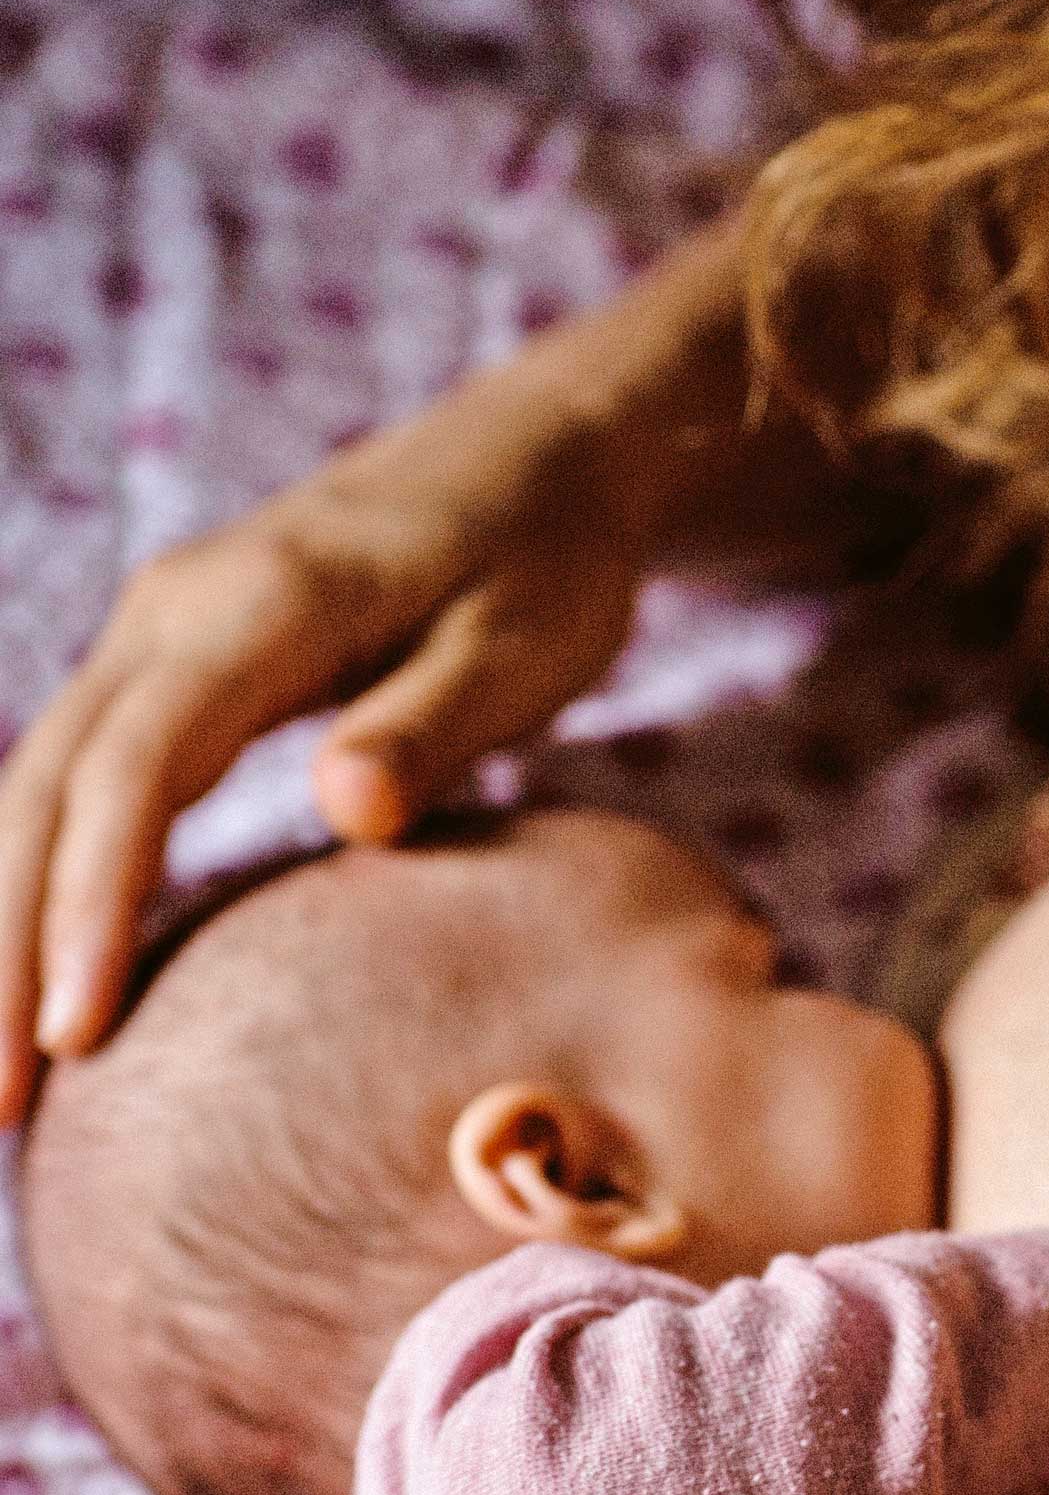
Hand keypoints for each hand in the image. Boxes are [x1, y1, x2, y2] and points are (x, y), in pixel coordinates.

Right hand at [0, 225, 750, 1119]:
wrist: (542, 461)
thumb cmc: (548, 562)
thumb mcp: (526, 643)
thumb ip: (431, 726)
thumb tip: (343, 812)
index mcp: (265, 600)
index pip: (140, 767)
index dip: (96, 903)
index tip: (76, 1034)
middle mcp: (181, 605)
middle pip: (50, 784)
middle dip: (5, 943)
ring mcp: (164, 627)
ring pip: (42, 783)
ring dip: (4, 919)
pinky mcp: (177, 660)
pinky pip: (83, 775)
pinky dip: (46, 872)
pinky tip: (41, 977)